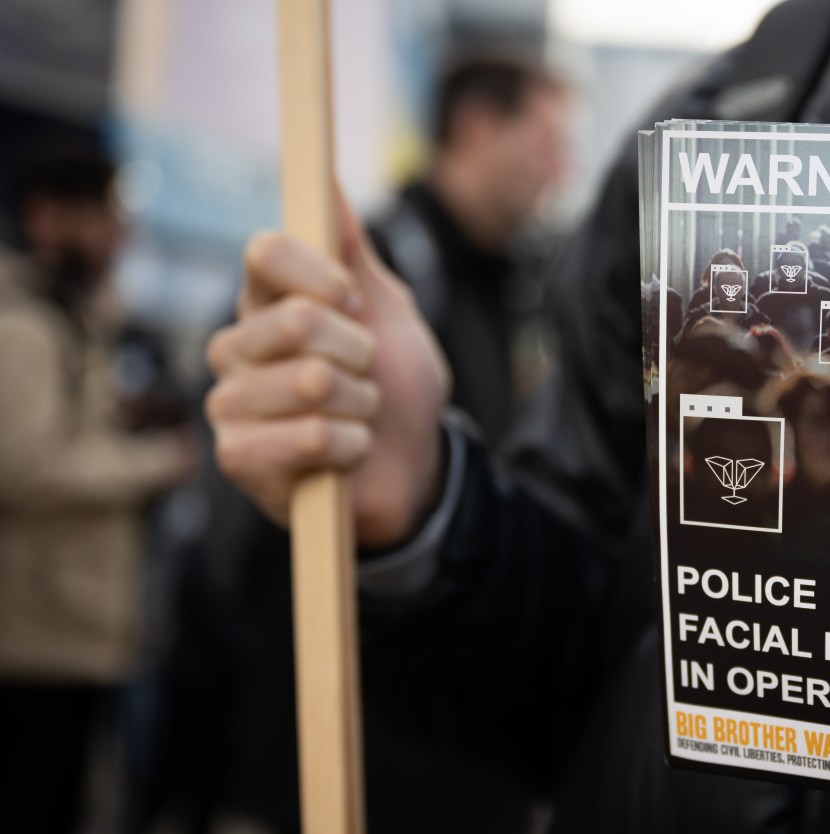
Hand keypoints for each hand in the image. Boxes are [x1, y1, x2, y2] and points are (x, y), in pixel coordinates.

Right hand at [206, 197, 448, 547]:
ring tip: (358, 416)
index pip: (265, 253)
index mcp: (265, 303)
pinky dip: (349, 445)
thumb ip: (353, 253)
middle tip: (366, 375)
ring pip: (311, 381)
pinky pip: (307, 436)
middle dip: (360, 353)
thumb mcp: (387, 313)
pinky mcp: (238, 457)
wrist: (412, 468)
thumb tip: (327, 184)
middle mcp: (235, 346)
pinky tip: (346, 452)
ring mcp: (230, 403)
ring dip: (362, 404)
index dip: (319, 275)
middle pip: (298, 319)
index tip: (355, 303)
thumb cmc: (395, 387)